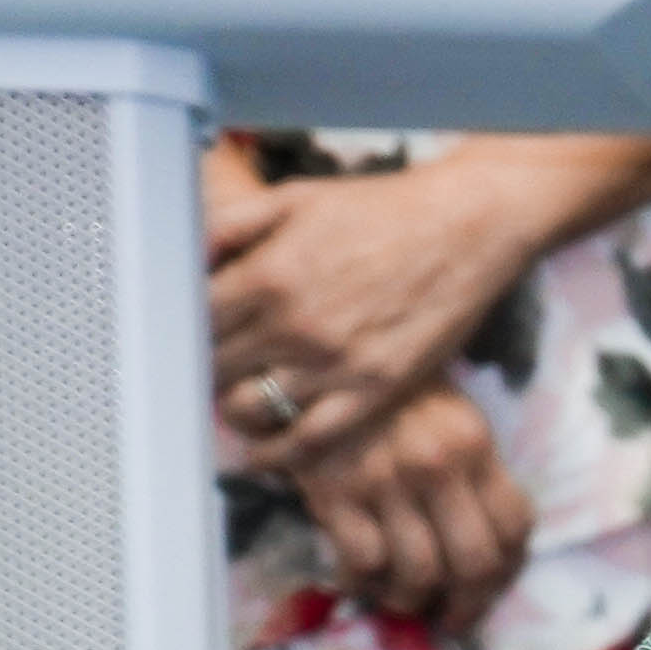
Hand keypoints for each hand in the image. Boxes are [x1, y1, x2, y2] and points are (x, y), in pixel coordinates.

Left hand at [209, 151, 542, 461]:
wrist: (466, 228)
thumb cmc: (381, 209)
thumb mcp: (295, 197)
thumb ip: (232, 226)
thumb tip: (186, 259)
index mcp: (268, 273)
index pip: (194, 322)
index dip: (184, 331)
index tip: (190, 335)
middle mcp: (294, 324)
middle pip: (214, 367)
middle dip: (205, 368)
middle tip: (211, 368)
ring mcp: (334, 362)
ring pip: (250, 408)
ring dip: (234, 409)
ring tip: (237, 401)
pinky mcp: (373, 390)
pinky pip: (308, 439)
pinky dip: (276, 452)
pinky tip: (265, 451)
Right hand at [286, 379, 536, 630]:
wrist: (310, 366)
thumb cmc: (388, 399)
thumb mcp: (449, 420)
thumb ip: (474, 476)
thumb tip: (488, 552)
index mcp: (474, 444)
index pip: (515, 527)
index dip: (508, 572)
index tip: (490, 588)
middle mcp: (437, 465)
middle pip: (475, 564)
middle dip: (468, 605)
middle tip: (452, 617)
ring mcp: (385, 480)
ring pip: (419, 575)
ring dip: (411, 600)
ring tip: (401, 598)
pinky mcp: (335, 492)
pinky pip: (362, 564)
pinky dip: (363, 583)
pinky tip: (359, 577)